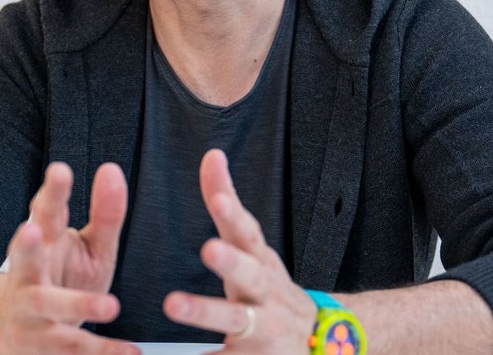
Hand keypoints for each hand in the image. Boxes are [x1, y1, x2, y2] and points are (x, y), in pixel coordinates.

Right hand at [0, 162, 137, 353]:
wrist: (15, 331)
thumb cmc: (59, 276)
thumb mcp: (85, 245)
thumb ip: (104, 214)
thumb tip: (112, 169)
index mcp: (42, 242)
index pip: (44, 212)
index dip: (51, 192)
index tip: (60, 170)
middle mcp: (28, 276)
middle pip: (25, 259)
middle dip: (27, 245)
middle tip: (30, 229)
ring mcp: (30, 313)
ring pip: (49, 309)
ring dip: (76, 307)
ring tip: (110, 305)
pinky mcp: (44, 347)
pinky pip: (73, 351)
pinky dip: (102, 353)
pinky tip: (130, 352)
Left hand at [162, 149, 316, 352]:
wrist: (319, 342)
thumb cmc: (269, 286)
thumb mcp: (252, 245)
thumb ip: (227, 202)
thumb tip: (212, 156)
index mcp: (259, 260)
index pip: (248, 232)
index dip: (234, 214)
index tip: (221, 199)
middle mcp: (263, 292)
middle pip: (250, 274)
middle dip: (231, 262)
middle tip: (209, 248)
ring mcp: (259, 328)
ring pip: (233, 320)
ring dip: (204, 311)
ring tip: (173, 303)